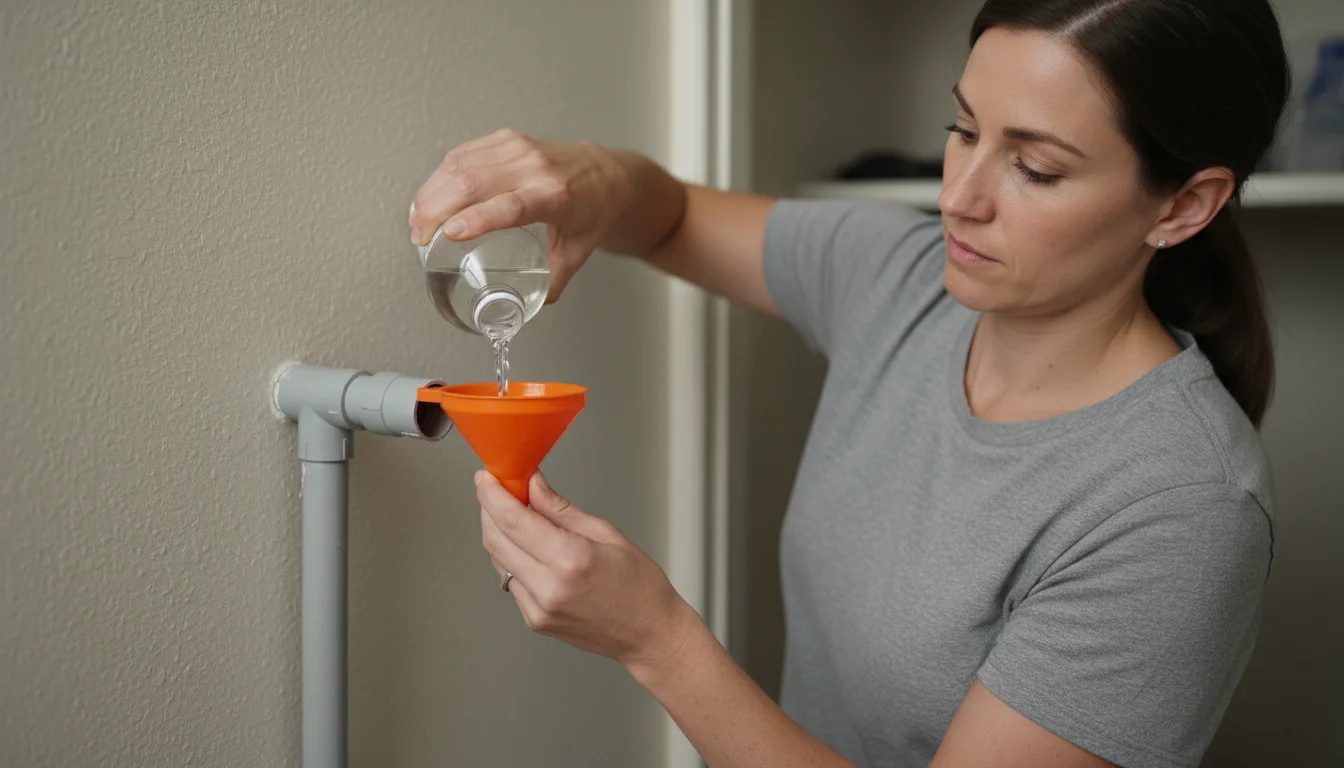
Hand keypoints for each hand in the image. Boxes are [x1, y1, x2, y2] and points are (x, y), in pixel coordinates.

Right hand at [410, 129, 634, 302]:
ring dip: (432, 192)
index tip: (448, 233)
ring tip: (418, 220)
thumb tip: (523, 310)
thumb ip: (552, 282)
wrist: (606, 172)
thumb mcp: (577, 252)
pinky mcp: (506, 139)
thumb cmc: (591, 210)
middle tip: (420, 237)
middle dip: (437, 210)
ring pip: (461, 165)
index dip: (476, 218)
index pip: (510, 206)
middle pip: (473, 182)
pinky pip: (463, 153)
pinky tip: (431, 195)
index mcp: (555, 197)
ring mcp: (519, 148)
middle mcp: (535, 167)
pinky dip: (440, 175)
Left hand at [476, 469, 698, 671]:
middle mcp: (549, 586)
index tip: (486, 478)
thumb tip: (533, 486)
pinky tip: (527, 547)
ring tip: (514, 515)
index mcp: (570, 559)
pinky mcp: (535, 620)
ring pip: (498, 560)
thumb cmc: (639, 585)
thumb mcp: (606, 533)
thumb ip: (561, 510)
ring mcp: (538, 608)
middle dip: (488, 509)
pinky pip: (510, 581)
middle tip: (495, 489)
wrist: (649, 633)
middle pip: (496, 540)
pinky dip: (511, 558)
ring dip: (498, 533)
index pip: (514, 521)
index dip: (492, 495)